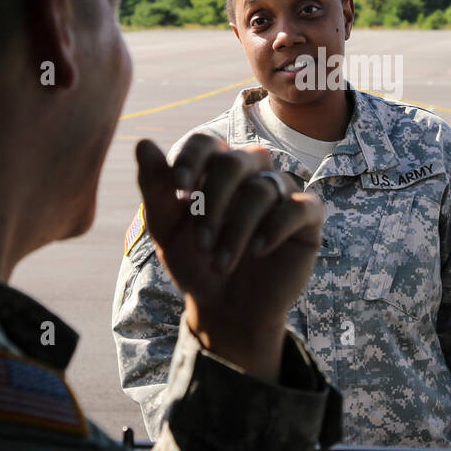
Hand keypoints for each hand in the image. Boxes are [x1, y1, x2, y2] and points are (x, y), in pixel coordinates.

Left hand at [135, 135, 323, 379]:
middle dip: (213, 203)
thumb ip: (155, 187)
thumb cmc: (196, 261)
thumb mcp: (167, 230)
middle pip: (234, 163)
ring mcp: (281, 191)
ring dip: (237, 229)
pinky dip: (277, 227)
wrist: (226, 307)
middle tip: (200, 244)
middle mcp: (251, 171)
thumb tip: (143, 143)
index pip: (205, 143)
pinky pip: (300, 206)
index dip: (192, 159)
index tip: (179, 189)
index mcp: (214, 167)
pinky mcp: (307, 217)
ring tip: (220, 264)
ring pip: (263, 189)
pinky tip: (258, 251)